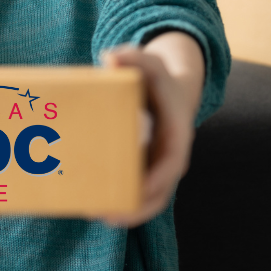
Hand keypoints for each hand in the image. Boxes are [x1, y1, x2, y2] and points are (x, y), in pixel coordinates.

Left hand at [100, 31, 204, 227]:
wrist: (169, 91)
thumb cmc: (158, 79)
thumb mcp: (150, 63)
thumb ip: (133, 56)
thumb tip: (110, 57)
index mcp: (177, 135)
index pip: (171, 164)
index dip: (157, 180)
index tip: (139, 191)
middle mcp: (170, 158)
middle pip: (158, 192)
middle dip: (135, 208)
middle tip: (106, 214)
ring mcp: (157, 168)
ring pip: (147, 200)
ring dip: (125, 212)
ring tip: (94, 213)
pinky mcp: (144, 171)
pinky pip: (135, 193)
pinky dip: (119, 203)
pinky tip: (92, 206)